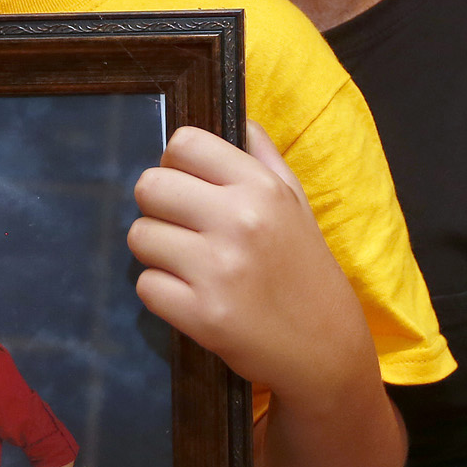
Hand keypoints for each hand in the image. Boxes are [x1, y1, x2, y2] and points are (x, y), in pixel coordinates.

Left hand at [128, 124, 368, 400]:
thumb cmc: (306, 269)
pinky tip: (190, 296)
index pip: (184, 143)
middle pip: (149, 186)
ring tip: (188, 265)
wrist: (326, 349)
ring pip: (140, 236)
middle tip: (181, 228)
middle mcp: (239, 221)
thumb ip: (264, 157)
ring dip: (156, 251)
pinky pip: (145, 285)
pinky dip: (161, 292)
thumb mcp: (297, 204)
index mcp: (261, 188)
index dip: (175, 164)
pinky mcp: (202, 315)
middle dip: (158, 207)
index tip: (187, 186)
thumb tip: (237, 118)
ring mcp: (218, 270)